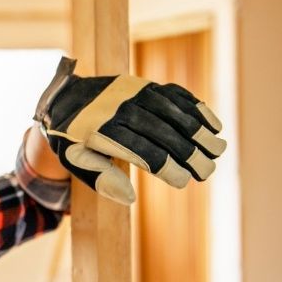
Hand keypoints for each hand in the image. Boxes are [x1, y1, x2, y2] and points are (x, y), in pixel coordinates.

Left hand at [33, 56, 226, 204]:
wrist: (64, 97)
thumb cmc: (72, 138)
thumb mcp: (74, 160)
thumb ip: (100, 178)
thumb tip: (130, 198)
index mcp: (101, 131)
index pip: (141, 151)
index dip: (165, 167)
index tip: (183, 181)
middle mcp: (120, 108)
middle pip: (162, 132)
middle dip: (189, 153)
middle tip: (208, 171)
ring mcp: (134, 92)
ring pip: (174, 111)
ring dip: (199, 130)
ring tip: (218, 150)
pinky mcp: (143, 83)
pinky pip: (175, 94)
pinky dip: (196, 108)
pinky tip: (213, 124)